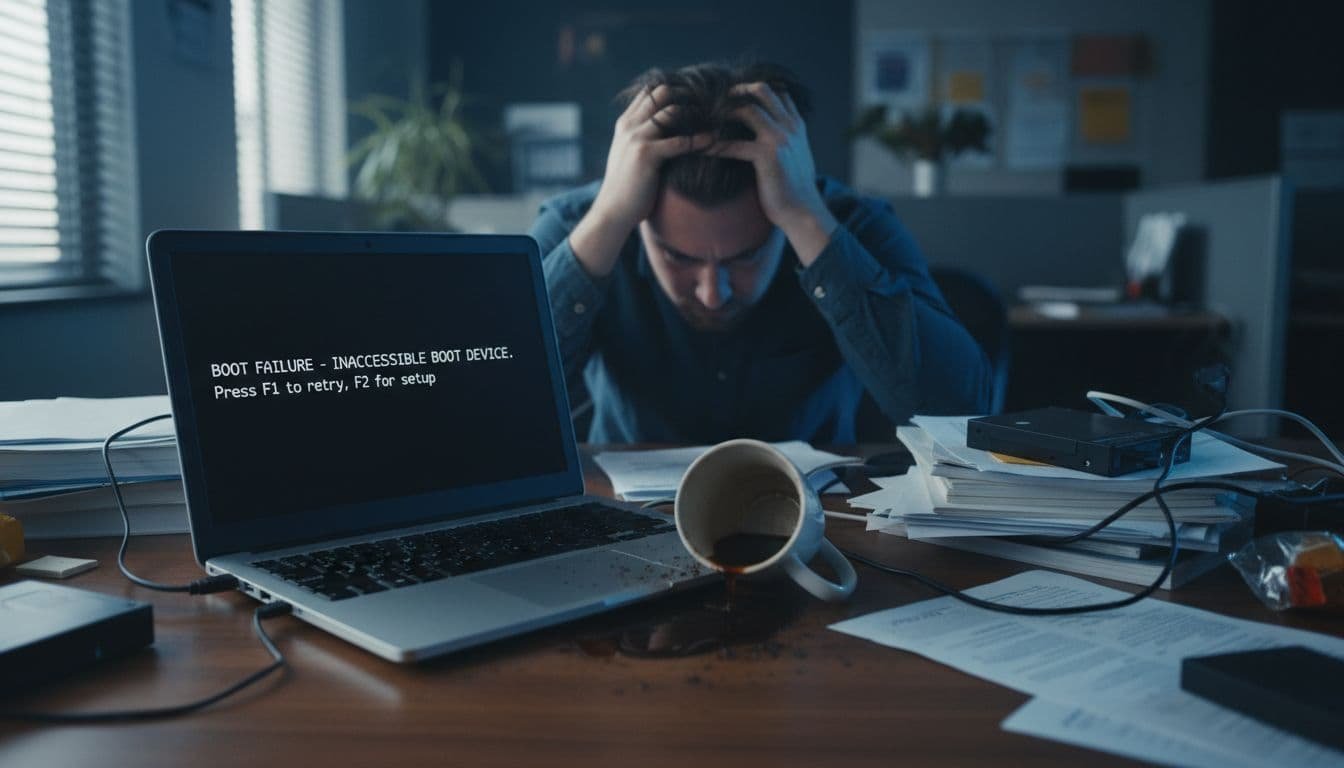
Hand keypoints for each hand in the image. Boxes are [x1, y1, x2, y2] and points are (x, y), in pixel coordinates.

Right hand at [570, 86, 713, 276]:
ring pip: (672, 111)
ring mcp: (636, 138)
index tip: (697, 97)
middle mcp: (629, 125)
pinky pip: (680, 141)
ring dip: (697, 114)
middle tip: (711, 102)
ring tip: (717, 118)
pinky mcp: (646, 154)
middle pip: (662, 92)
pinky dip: (700, 140)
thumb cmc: (626, 188)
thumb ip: (644, 139)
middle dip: (688, 94)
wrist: (612, 212)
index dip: (675, 89)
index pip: (651, 91)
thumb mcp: (630, 156)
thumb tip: (668, 133)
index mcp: (625, 123)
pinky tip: (714, 141)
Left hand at [712, 83, 837, 265]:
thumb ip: (785, 138)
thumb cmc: (795, 188)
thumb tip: (766, 132)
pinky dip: (716, 145)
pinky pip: (735, 144)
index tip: (734, 93)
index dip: (754, 87)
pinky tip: (702, 148)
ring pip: (749, 109)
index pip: (778, 91)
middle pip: (763, 90)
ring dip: (724, 111)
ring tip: (706, 118)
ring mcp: (780, 139)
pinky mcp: (767, 156)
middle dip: (737, 90)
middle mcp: (790, 127)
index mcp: (796, 125)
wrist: (803, 211)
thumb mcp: (796, 155)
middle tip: (716, 98)